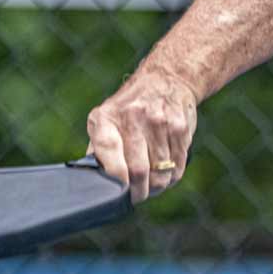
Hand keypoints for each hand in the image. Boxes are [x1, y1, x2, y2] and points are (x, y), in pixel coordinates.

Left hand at [85, 67, 197, 202]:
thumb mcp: (105, 118)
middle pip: (138, 171)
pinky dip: (170, 178)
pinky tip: (165, 171)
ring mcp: (159, 122)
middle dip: (138, 193)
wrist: (166, 77)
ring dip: (156, 187)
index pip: (108, 152)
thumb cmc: (129, 108)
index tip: (119, 192)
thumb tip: (92, 182)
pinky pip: (177, 168)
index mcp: (107, 117)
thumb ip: (98, 148)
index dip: (115, 179)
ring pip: (160, 174)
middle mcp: (133, 116)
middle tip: (136, 196)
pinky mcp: (180, 128)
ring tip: (151, 185)